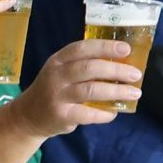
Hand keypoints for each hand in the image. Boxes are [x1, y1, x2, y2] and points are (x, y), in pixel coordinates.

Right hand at [13, 38, 138, 135]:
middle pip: (89, 68)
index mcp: (58, 61)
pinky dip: (104, 113)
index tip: (126, 49)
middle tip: (135, 74)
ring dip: (116, 91)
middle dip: (116, 69)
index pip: (82, 49)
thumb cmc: (53, 90)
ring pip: (90, 90)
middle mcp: (55, 76)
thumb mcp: (61, 71)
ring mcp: (57, 96)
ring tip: (134, 93)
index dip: (105, 47)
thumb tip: (123, 62)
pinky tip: (114, 113)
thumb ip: (83, 65)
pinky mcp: (60, 115)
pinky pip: (87, 113)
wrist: (28, 115)